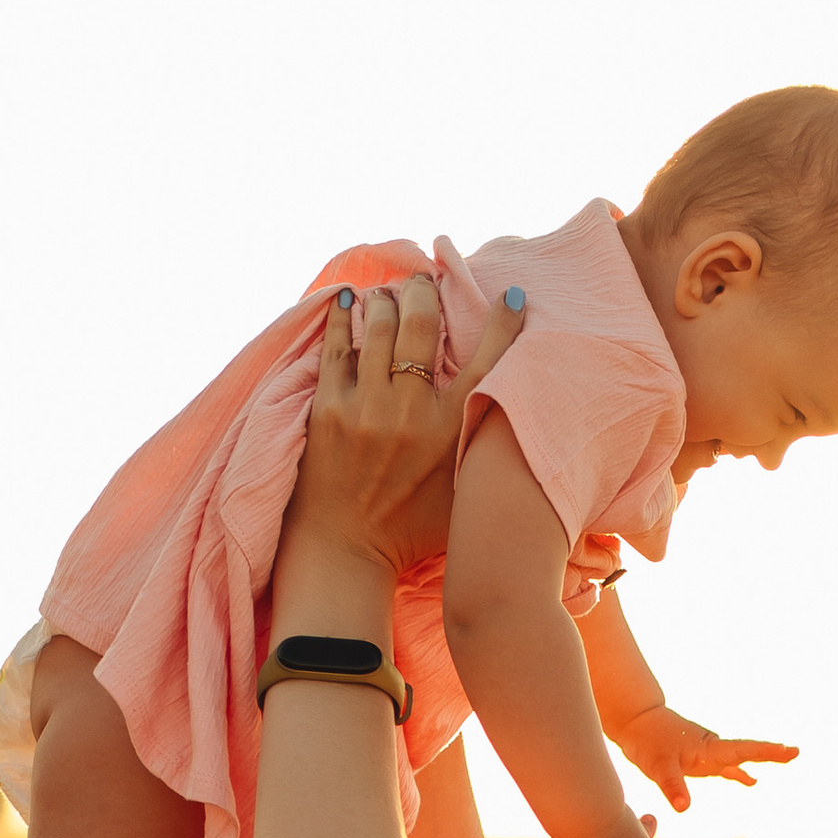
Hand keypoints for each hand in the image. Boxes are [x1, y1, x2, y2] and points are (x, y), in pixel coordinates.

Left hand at [283, 274, 525, 583]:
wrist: (344, 553)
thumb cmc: (410, 531)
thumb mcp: (463, 494)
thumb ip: (482, 449)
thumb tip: (508, 409)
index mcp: (449, 432)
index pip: (487, 362)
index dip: (503, 322)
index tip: (510, 294)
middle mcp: (408, 413)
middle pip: (422, 326)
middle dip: (426, 293)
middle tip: (425, 284)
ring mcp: (364, 408)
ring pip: (379, 327)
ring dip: (387, 301)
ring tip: (390, 294)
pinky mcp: (327, 409)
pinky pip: (336, 347)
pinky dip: (341, 317)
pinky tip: (346, 299)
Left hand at [607, 701, 801, 814]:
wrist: (635, 722)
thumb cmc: (647, 742)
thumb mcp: (658, 767)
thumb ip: (672, 786)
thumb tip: (684, 807)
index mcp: (708, 748)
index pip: (743, 751)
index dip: (766, 752)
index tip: (789, 750)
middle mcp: (713, 749)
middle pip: (747, 751)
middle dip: (771, 753)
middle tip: (796, 752)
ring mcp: (707, 754)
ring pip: (739, 759)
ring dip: (760, 760)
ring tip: (786, 759)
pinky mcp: (699, 759)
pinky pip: (725, 767)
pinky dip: (739, 773)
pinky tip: (751, 781)